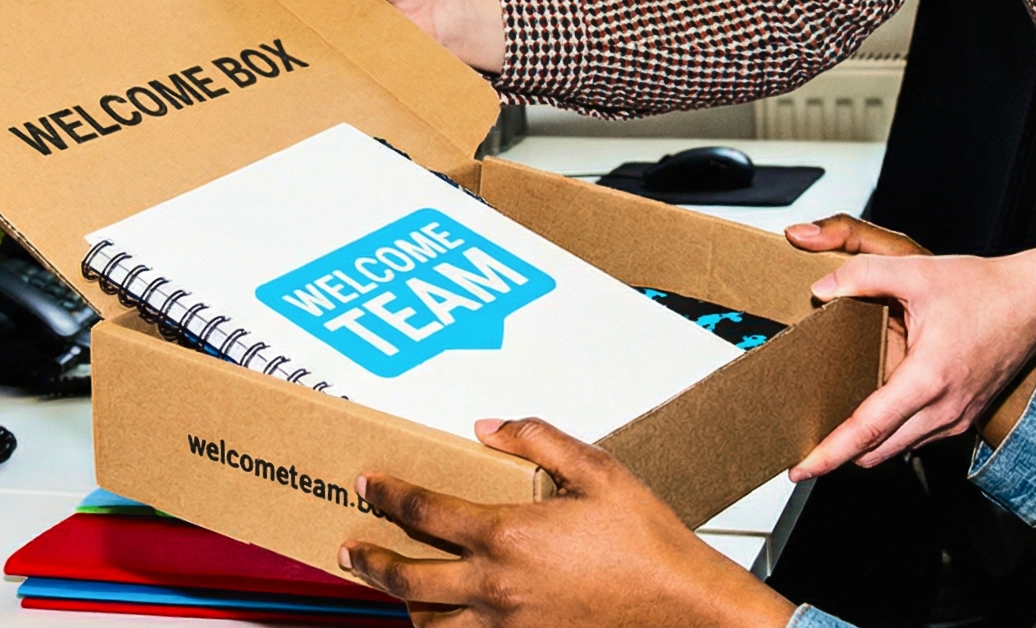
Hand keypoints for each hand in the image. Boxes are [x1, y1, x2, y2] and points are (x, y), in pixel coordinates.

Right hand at [246, 0, 507, 72]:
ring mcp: (326, 26)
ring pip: (286, 30)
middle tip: (210, 7)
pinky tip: (273, 58)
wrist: (439, 13)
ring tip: (231, 38)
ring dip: (267, 33)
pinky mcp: (337, 54)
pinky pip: (310, 55)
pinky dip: (295, 57)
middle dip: (245, 4)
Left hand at [340, 418, 795, 627]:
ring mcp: (507, 626)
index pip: (423, 512)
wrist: (685, 611)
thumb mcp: (598, 471)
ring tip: (392, 588)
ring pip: (429, 624)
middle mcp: (497, 587)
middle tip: (350, 546)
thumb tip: (488, 427)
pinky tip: (444, 621)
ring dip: (403, 605)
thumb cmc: (648, 546)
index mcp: (508, 536)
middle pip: (407, 577)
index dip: (387, 494)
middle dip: (369, 559)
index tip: (369, 484)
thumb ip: (538, 439)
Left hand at [782, 221, 1035, 479]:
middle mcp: (944, 409)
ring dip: (866, 444)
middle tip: (803, 450)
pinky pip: (917, 437)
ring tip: (833, 428)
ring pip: (897, 448)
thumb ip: (862, 276)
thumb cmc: (985, 290)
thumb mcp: (917, 271)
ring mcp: (956, 418)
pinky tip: (874, 411)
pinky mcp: (963, 416)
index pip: (868, 429)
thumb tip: (821, 290)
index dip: (829, 453)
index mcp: (928, 378)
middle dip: (838, 456)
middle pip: (877, 452)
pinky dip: (891, 433)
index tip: (801, 469)